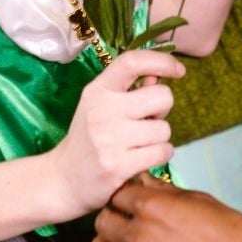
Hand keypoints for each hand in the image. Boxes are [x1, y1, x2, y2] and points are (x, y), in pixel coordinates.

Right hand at [47, 51, 180, 219]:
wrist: (63, 179)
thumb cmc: (88, 139)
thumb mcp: (101, 106)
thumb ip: (129, 90)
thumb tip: (159, 75)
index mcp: (98, 91)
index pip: (133, 62)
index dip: (162, 61)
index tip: (178, 70)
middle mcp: (103, 110)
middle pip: (162, 97)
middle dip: (162, 110)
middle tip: (146, 121)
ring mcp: (109, 139)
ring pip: (165, 129)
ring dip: (159, 138)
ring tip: (139, 144)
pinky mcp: (118, 166)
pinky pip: (163, 152)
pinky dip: (160, 155)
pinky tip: (143, 158)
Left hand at [91, 176, 241, 241]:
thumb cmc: (229, 229)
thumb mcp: (195, 199)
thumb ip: (161, 191)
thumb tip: (140, 183)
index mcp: (150, 207)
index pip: (115, 195)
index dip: (125, 196)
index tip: (132, 200)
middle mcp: (137, 238)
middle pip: (101, 223)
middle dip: (114, 218)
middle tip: (128, 221)